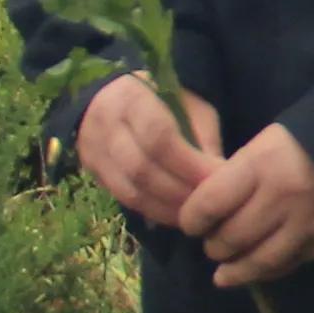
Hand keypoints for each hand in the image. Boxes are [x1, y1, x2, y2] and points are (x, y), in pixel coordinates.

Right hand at [75, 73, 224, 226]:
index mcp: (131, 97)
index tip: (216, 181)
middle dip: (179, 191)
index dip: (189, 165)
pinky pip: (123, 199)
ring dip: (167, 208)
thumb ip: (203, 136)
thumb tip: (220, 178)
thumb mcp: (189, 103)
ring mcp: (94, 151)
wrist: (109, 98)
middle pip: (141, 168)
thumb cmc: (161, 98)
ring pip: (130, 191)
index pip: (158, 137)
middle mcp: (105, 125)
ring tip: (196, 215)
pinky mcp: (94, 173)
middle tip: (209, 205)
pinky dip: (153, 211)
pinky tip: (176, 215)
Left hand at [191, 122, 313, 285]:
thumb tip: (210, 208)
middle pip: (230, 237)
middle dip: (214, 245)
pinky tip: (254, 270)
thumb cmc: (312, 136)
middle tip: (212, 242)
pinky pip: (286, 265)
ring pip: (257, 261)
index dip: (192, 219)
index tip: (191, 222)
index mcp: (261, 164)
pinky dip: (265, 271)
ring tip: (224, 270)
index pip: (209, 204)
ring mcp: (305, 224)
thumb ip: (239, 174)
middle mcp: (281, 197)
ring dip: (235, 268)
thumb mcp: (269, 141)